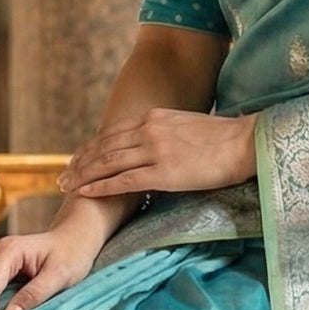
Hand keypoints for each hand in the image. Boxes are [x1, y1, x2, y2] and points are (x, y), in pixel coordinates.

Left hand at [59, 108, 255, 201]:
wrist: (246, 143)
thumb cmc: (223, 140)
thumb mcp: (186, 127)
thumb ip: (165, 134)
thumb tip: (157, 147)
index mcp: (154, 117)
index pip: (112, 134)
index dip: (90, 149)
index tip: (76, 161)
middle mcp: (149, 129)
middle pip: (104, 147)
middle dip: (80, 163)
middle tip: (62, 176)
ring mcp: (155, 150)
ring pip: (108, 163)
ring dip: (83, 175)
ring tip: (66, 186)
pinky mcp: (164, 171)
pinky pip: (124, 180)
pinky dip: (101, 186)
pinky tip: (86, 192)